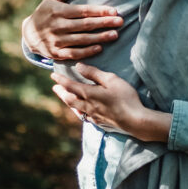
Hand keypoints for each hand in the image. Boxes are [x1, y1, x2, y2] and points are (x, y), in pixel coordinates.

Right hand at [22, 0, 123, 60]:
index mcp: (58, 11)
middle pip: (85, 25)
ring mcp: (56, 41)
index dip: (99, 11)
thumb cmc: (45, 11)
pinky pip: (74, 53)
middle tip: (120, 22)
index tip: (114, 11)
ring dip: (99, 38)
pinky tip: (99, 48)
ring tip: (115, 35)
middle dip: (104, 23)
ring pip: (81, 40)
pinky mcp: (56, 53)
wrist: (28, 34)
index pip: (82, 11)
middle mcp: (57, 26)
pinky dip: (86, 52)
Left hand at [51, 64, 171, 142]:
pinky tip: (81, 111)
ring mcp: (93, 116)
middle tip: (54, 87)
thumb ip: (94, 73)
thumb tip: (79, 66)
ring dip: (68, 102)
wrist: (134, 120)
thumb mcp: (111, 80)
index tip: (53, 75)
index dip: (61, 80)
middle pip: (69, 99)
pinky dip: (78, 111)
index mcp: (89, 94)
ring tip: (64, 98)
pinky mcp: (100, 123)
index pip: (70, 86)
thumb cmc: (125, 97)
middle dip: (61, 92)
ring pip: (75, 109)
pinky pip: (84, 116)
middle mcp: (87, 106)